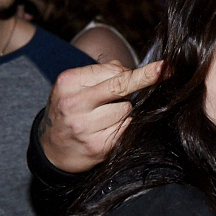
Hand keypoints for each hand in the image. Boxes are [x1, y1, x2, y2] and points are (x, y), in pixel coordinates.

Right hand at [39, 60, 162, 172]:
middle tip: (164, 69)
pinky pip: (126, 129)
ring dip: (125, 111)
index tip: (162, 65)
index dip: (135, 72)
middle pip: (121, 87)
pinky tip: (108, 129)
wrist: (51, 149)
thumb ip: (101, 74)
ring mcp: (85, 127)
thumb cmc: (69, 110)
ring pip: (126, 110)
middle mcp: (74, 104)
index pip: (111, 71)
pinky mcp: (97, 147)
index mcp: (67, 83)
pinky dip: (124, 127)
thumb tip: (134, 71)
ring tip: (105, 117)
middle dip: (146, 77)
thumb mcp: (73, 86)